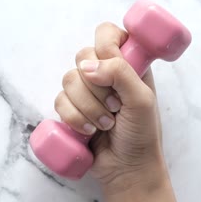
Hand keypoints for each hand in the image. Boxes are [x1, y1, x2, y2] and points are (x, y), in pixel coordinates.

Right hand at [55, 22, 165, 193]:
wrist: (126, 167)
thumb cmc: (141, 133)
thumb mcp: (142, 100)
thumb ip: (121, 74)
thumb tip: (87, 67)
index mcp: (126, 64)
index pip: (107, 34)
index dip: (105, 46)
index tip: (112, 67)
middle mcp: (104, 74)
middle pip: (82, 57)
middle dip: (97, 87)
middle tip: (115, 106)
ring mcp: (85, 91)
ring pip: (68, 80)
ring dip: (87, 106)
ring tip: (105, 124)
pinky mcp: (70, 109)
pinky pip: (59, 101)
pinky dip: (73, 117)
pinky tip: (88, 130)